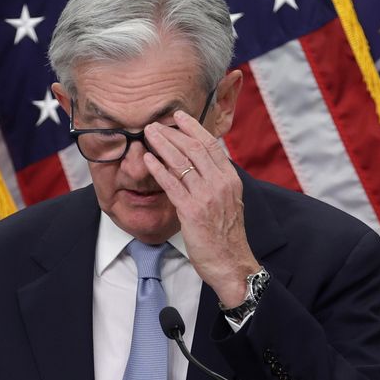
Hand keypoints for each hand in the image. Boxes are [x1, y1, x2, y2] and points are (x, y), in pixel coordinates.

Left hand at [142, 111, 259, 306]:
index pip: (211, 145)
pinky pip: (172, 184)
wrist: (232, 263)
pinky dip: (158, 169)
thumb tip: (203, 164)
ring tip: (148, 134)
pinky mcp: (192, 211)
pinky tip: (147, 159)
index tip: (179, 117)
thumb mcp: (229, 201)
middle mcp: (220, 183)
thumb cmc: (227, 236)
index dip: (193, 128)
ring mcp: (206, 196)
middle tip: (155, 124)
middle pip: (194, 148)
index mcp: (230, 179)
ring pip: (181, 162)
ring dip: (162, 145)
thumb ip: (217, 181)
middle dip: (173, 133)